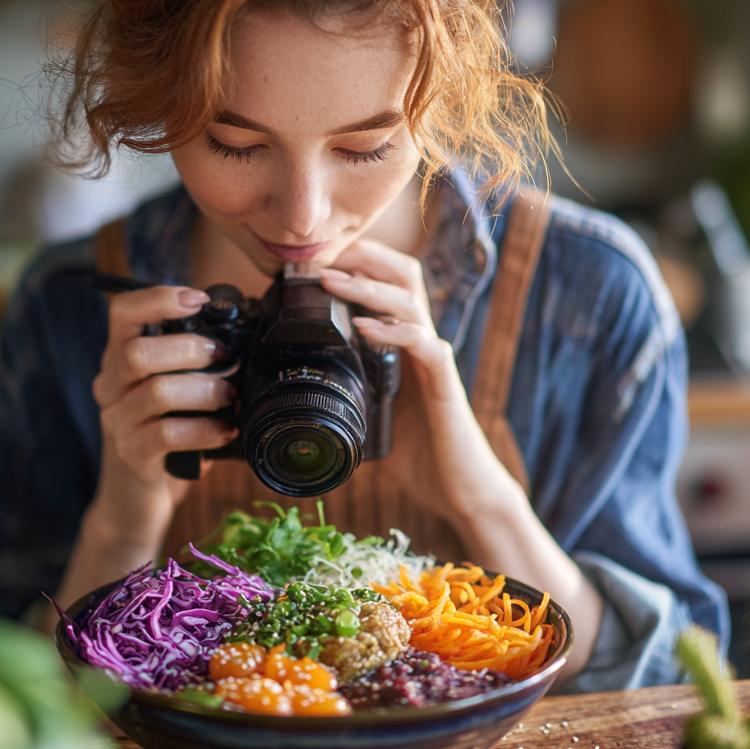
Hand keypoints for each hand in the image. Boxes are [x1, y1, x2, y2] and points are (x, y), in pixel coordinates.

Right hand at [88, 285, 239, 546]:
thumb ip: (190, 364)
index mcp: (119, 360)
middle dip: (192, 350)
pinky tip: (225, 431)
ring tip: (231, 397)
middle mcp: (110, 387)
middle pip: (138, 352)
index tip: (198, 298)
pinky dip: (205, 429)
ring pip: (157, 392)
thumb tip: (244, 335)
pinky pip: (167, 434)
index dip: (158, 298)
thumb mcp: (173, 393)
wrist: (134, 503)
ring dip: (206, 391)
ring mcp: (116, 423)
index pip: (122, 312)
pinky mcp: (132, 456)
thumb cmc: (165, 438)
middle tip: (227, 359)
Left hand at [319, 240, 603, 682]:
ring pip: (410, 302)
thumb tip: (290, 399)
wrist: (459, 491)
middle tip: (321, 257)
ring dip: (368, 287)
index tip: (313, 260)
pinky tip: (365, 329)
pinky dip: (394, 332)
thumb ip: (341, 396)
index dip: (355, 264)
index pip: (385, 283)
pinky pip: (424, 345)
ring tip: (331, 282)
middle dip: (364, 257)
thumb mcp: (366, 417)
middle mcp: (420, 342)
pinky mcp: (444, 385)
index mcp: (401, 344)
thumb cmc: (416, 454)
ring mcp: (434, 360)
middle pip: (403, 274)